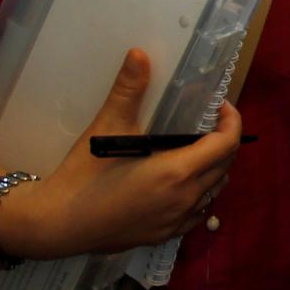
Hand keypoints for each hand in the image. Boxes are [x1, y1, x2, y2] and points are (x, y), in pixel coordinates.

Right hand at [4, 49, 243, 258]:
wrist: (57, 224)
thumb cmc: (84, 175)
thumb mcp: (108, 128)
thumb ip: (128, 90)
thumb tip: (139, 54)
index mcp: (178, 172)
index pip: (227, 144)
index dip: (232, 121)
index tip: (220, 107)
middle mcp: (185, 199)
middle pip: (226, 166)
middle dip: (224, 141)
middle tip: (208, 122)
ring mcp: (176, 222)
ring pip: (214, 191)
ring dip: (215, 168)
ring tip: (196, 149)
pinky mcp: (164, 236)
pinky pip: (198, 213)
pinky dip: (200, 194)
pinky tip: (180, 183)